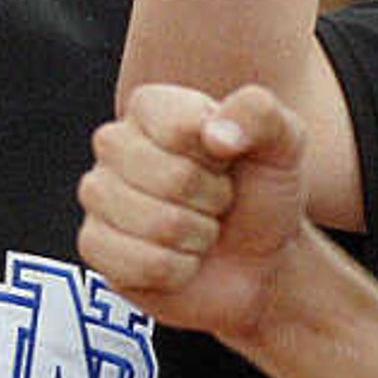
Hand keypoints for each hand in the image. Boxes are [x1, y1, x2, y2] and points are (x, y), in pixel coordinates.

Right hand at [76, 85, 312, 344]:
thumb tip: (214, 135)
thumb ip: (260, 113)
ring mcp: (98, 194)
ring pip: (155, 225)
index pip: (180, 129)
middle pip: (169, 179)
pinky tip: (179, 260)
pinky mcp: (93, 245)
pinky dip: (177, 270)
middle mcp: (115, 144)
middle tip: (217, 202)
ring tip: (199, 230)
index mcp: (152, 107)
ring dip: (196, 238)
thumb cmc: (261, 194)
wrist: (256, 260)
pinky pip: (141, 264)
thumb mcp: (284, 143)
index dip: (218, 156)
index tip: (227, 160)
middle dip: (211, 201)